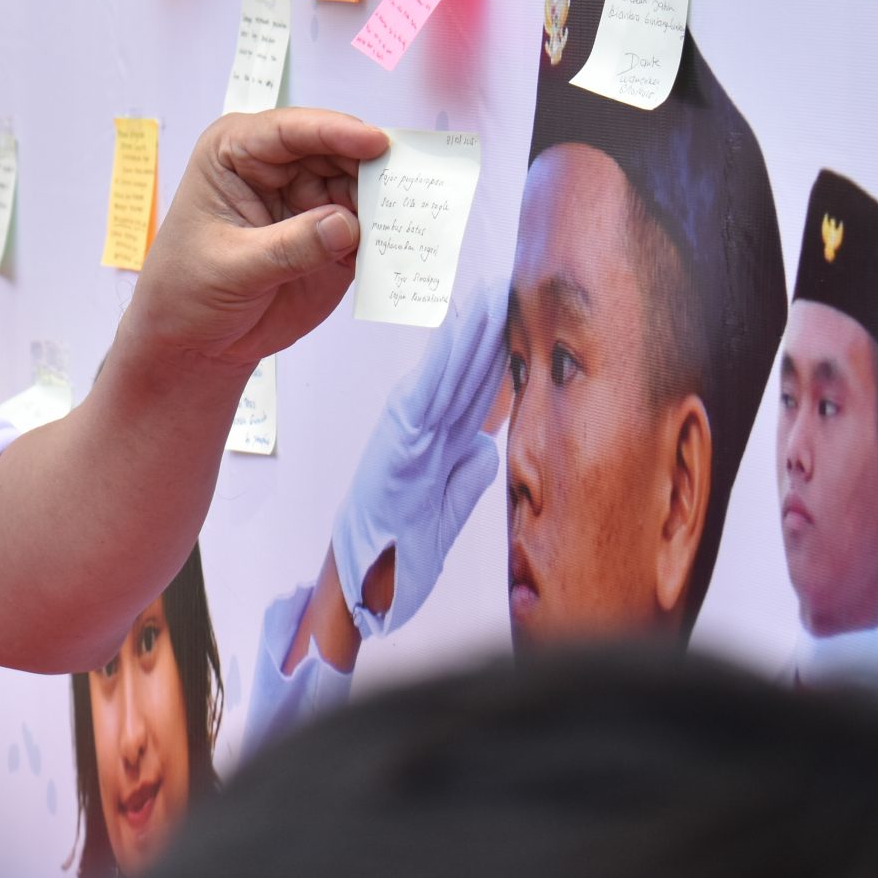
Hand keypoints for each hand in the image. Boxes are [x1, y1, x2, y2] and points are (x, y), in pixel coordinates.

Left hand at [122, 108, 389, 374]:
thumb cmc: (188, 291)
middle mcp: (278, 166)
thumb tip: (348, 224)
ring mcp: (309, 199)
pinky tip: (408, 246)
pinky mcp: (333, 236)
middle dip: (375, 168)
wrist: (195, 340)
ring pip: (362, 188)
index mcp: (236, 152)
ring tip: (417, 219)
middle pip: (339, 152)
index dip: (336, 132)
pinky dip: (388, 236)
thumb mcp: (232, 268)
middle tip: (414, 186)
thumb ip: (290, 246)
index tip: (377, 143)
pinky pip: (369, 228)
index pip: (291, 131)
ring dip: (388, 203)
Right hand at [329, 281, 507, 635]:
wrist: (366, 590)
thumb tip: (486, 446)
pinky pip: (424, 398)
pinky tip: (456, 337)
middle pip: (461, 377)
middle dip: (483, 333)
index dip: (492, 356)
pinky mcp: (397, 448)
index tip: (510, 319)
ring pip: (443, 378)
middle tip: (502, 287)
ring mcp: (406, 439)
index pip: (472, 394)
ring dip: (465, 337)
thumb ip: (466, 479)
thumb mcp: (446, 515)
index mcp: (435, 449)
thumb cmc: (398, 555)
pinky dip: (439, 366)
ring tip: (486, 298)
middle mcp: (420, 436)